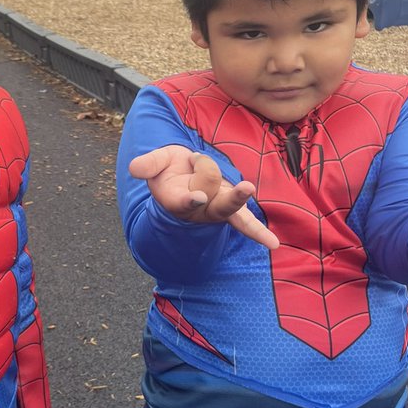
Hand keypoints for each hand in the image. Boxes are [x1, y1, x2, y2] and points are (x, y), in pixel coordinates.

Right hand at [129, 145, 277, 249]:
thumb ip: (149, 165)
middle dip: (227, 198)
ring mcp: (216, 209)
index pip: (185, 201)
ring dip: (241, 200)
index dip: (190, 200)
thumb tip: (134, 167)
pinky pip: (245, 221)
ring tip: (250, 189)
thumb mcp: (157, 163)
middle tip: (241, 190)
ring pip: (230, 209)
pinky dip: (257, 233)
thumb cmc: (168, 169)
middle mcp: (198, 209)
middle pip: (214, 203)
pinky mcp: (230, 205)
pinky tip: (273, 244)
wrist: (181, 174)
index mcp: (176, 200)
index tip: (196, 198)